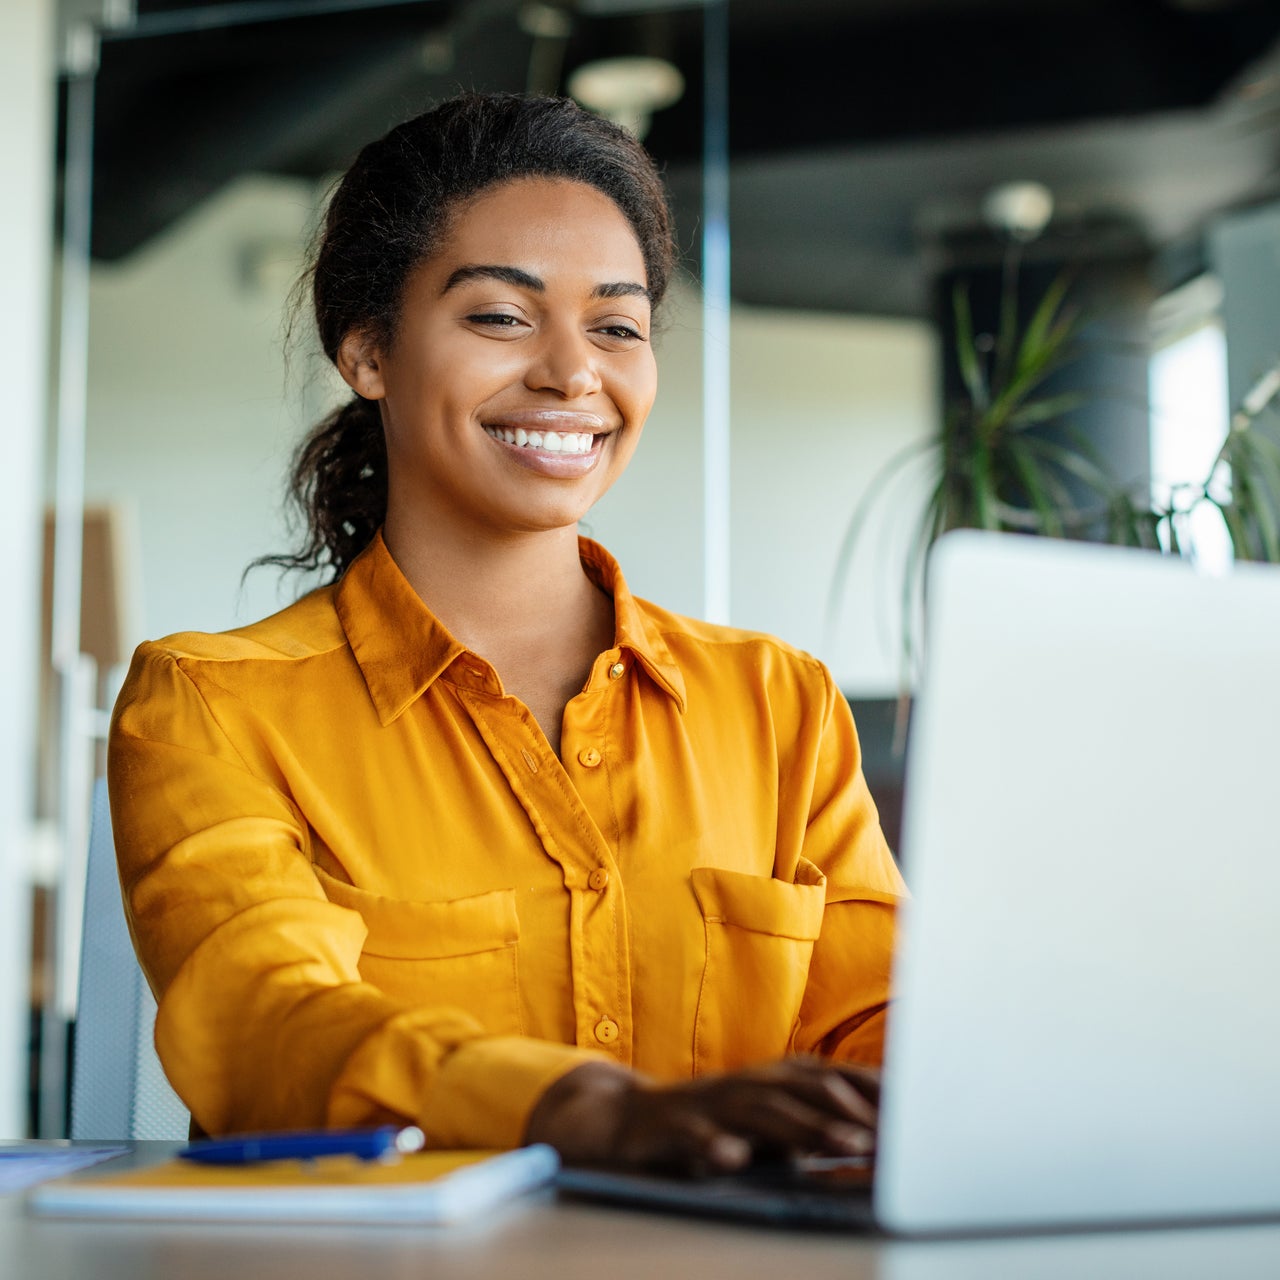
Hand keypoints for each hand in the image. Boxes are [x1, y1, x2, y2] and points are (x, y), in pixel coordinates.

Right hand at [524, 1056, 878, 1174]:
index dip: (875, 1092)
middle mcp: (746, 1085)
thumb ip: (811, 1131)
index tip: (921, 1112)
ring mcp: (710, 1104)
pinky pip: (693, 1136)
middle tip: (899, 1135)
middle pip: (807, 1089)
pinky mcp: (671, 1127)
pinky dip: (713, 1146)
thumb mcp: (765, 1127)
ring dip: (807, 1127)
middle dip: (855, 1110)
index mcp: (773, 1081)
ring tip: (847, 1146)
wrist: (625, 1122)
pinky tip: (734, 1160)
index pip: (833, 1078)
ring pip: (761, 1111)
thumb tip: (874, 1144)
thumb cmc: (709, 1126)